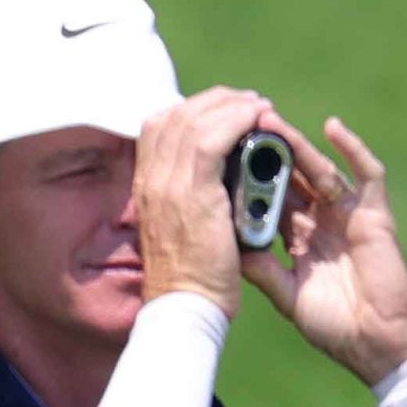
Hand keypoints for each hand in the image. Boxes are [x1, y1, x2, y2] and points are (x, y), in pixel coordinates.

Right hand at [131, 87, 270, 318]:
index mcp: (146, 186)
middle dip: (216, 100)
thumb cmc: (191, 277)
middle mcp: (150, 179)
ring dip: (232, 105)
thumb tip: (218, 180)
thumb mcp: (179, 229)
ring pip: (193, 120)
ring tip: (260, 108)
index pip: (158, 126)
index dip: (192, 109)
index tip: (224, 110)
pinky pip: (212, 138)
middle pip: (175, 115)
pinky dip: (237, 120)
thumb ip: (188, 200)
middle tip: (250, 103)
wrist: (184, 306)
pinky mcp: (192, 192)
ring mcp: (167, 184)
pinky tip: (259, 118)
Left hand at [239, 112, 406, 384]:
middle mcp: (321, 219)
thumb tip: (227, 246)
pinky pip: (367, 175)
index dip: (246, 178)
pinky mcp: (375, 215)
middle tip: (238, 127)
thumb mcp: (285, 294)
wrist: (374, 344)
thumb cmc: (332, 324)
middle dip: (266, 153)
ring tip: (270, 122)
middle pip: (290, 176)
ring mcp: (348, 214)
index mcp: (297, 235)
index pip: (267, 197)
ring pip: (319, 169)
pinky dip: (352, 149)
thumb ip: (260, 268)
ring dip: (297, 145)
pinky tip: (332, 127)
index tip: (219, 157)